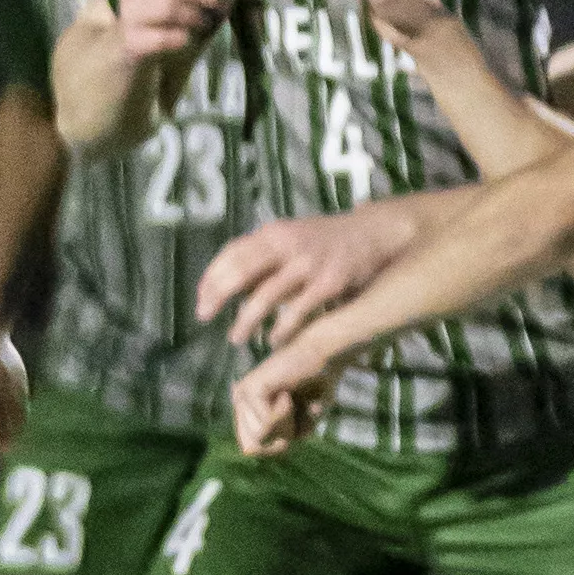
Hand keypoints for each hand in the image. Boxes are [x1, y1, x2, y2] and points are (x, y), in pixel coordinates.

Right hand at [112, 0, 231, 62]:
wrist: (136, 48)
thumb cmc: (170, 15)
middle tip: (220, 9)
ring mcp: (128, 10)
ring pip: (169, 6)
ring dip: (195, 17)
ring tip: (202, 24)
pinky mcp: (130, 39)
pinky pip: (160, 37)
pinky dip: (179, 38)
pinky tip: (184, 39)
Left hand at [198, 202, 402, 344]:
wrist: (373, 234)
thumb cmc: (324, 241)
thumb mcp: (290, 238)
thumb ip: (262, 257)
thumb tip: (228, 284)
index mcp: (272, 233)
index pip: (231, 253)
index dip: (211, 276)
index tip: (199, 298)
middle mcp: (286, 245)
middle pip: (240, 270)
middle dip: (218, 295)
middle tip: (204, 316)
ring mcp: (308, 263)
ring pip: (266, 295)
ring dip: (246, 320)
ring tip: (236, 338)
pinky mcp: (329, 282)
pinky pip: (298, 310)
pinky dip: (282, 328)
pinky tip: (273, 341)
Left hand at [229, 340, 335, 458]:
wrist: (325, 357)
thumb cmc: (315, 388)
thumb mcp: (299, 426)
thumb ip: (276, 442)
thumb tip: (248, 452)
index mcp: (247, 409)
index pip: (253, 449)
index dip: (279, 445)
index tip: (294, 422)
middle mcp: (240, 402)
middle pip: (255, 447)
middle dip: (283, 438)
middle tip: (295, 411)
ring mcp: (243, 394)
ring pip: (261, 439)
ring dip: (286, 427)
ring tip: (292, 400)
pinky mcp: (251, 389)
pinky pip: (266, 425)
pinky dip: (286, 416)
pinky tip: (289, 392)